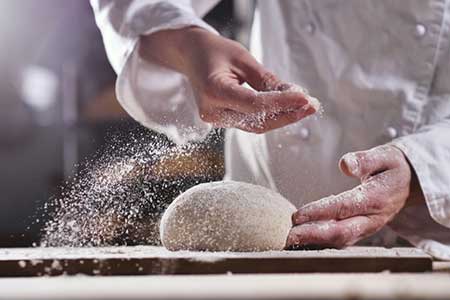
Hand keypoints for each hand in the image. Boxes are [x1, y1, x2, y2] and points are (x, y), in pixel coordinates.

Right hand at [140, 27, 317, 132]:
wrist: (191, 56)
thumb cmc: (215, 51)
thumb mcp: (243, 58)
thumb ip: (267, 80)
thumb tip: (295, 96)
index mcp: (213, 90)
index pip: (254, 104)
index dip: (282, 103)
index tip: (306, 98)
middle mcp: (212, 111)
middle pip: (257, 121)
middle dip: (287, 114)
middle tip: (313, 105)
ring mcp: (215, 119)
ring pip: (256, 126)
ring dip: (282, 118)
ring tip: (306, 106)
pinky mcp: (222, 120)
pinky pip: (250, 123)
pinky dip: (270, 116)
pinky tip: (288, 108)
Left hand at [286, 145, 414, 248]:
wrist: (410, 183)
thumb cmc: (392, 167)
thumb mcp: (384, 156)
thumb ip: (365, 160)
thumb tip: (345, 165)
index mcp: (377, 198)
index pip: (344, 207)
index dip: (320, 212)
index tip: (297, 215)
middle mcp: (373, 218)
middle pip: (341, 231)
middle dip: (314, 235)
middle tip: (290, 236)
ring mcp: (368, 227)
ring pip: (341, 240)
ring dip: (315, 242)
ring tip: (292, 241)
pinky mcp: (362, 230)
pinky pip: (342, 240)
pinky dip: (322, 243)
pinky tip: (304, 242)